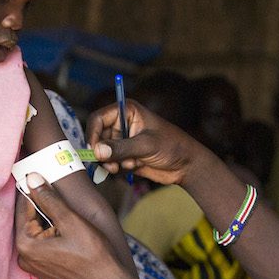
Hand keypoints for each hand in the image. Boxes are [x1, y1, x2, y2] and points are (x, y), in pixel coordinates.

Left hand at [14, 174, 131, 278]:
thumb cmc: (93, 255)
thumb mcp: (71, 221)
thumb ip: (49, 199)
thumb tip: (31, 178)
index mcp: (25, 246)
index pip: (23, 208)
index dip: (34, 190)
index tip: (41, 175)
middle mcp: (24, 258)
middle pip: (28, 220)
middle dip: (42, 205)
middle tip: (56, 190)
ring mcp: (34, 265)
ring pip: (37, 231)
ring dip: (49, 218)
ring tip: (66, 210)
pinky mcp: (44, 269)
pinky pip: (43, 243)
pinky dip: (52, 232)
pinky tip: (67, 227)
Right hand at [86, 100, 200, 185]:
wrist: (186, 164)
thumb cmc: (172, 146)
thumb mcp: (146, 145)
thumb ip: (121, 148)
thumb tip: (96, 151)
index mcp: (126, 111)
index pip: (98, 119)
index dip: (92, 135)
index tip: (93, 152)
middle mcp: (121, 123)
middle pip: (97, 137)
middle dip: (103, 153)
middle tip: (112, 165)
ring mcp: (122, 139)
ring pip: (102, 152)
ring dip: (111, 162)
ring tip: (127, 165)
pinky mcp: (124, 154)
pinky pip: (110, 162)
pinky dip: (118, 167)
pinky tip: (134, 166)